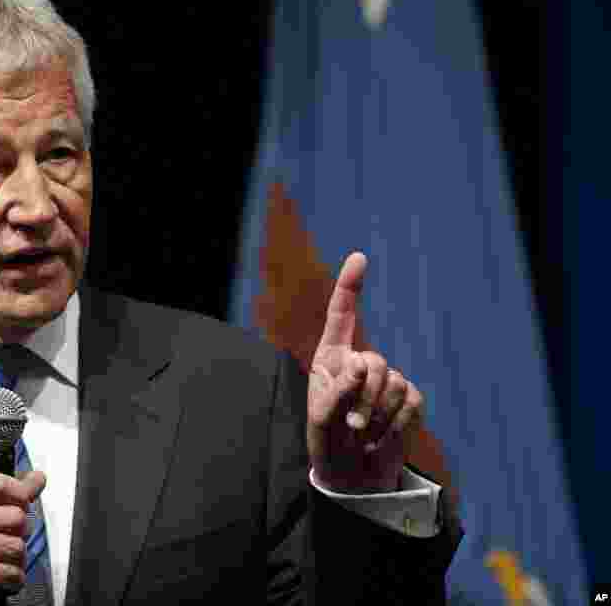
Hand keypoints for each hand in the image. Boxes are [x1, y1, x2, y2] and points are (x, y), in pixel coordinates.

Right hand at [0, 471, 45, 605]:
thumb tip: (35, 478)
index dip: (21, 494)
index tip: (26, 502)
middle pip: (14, 515)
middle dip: (21, 532)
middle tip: (11, 539)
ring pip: (15, 545)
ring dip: (18, 559)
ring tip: (7, 560)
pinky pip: (7, 571)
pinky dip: (13, 578)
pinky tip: (4, 577)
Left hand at [307, 253, 424, 492]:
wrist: (354, 476)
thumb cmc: (328, 443)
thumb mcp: (322, 419)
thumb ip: (337, 390)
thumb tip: (361, 363)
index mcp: (331, 358)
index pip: (342, 316)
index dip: (349, 286)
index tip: (359, 258)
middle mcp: (359, 362)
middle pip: (374, 361)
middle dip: (364, 396)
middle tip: (352, 426)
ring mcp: (387, 379)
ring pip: (394, 382)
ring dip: (378, 415)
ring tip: (363, 435)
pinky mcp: (409, 399)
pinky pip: (411, 401)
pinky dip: (396, 424)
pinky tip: (382, 438)